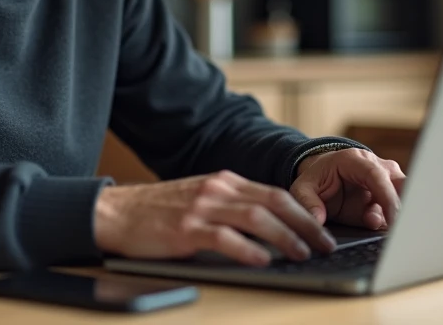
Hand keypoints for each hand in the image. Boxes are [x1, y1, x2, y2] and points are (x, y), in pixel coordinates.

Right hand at [94, 171, 336, 266]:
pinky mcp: (185, 229)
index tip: (323, 231)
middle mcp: (217, 189)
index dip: (304, 212)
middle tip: (326, 245)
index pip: (275, 193)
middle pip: (273, 202)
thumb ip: (230, 206)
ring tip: (303, 253)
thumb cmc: (158, 212)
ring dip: (285, 236)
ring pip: (255, 217)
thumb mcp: (200, 199)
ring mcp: (201, 207)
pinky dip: (247, 249)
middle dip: (305, 224)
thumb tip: (271, 228)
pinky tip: (263, 260)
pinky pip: (223, 237)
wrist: (116, 212)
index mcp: (224, 182)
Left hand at [290, 148, 405, 229]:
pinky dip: (399, 225)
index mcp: (355, 160)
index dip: (387, 197)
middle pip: (401, 185)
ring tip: (390, 236)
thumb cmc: (316, 179)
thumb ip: (308, 202)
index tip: (391, 220)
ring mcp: (386, 182)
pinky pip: (401, 212)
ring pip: (407, 198)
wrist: (324, 176)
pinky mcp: (389, 199)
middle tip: (398, 230)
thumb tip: (317, 219)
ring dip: (400, 219)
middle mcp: (377, 168)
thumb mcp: (303, 188)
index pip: (377, 175)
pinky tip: (394, 239)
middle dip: (403, 208)